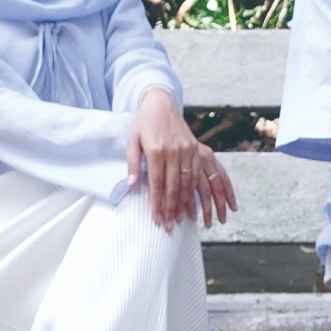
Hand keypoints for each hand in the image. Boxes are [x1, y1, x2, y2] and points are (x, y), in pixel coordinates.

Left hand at [126, 90, 237, 229]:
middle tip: (169, 227)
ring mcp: (187, 150)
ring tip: (181, 220)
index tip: (157, 220)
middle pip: (173, 187)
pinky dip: (196, 191)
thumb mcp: (132, 140)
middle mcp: (174, 151)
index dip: (157, 204)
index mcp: (156, 150)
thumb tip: (132, 185)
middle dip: (171, 209)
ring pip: (188, 183)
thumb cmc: (143, 123)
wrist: (161, 103)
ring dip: (185, 204)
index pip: (157, 184)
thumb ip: (133, 163)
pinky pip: (198, 174)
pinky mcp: (195, 148)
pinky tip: (195, 202)